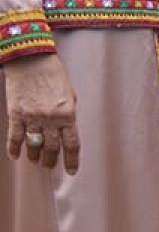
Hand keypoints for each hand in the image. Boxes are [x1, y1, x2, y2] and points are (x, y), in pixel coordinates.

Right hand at [4, 53, 79, 173]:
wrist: (31, 60)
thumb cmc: (53, 76)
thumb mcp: (69, 96)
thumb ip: (68, 114)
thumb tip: (66, 131)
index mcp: (68, 115)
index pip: (72, 144)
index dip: (72, 160)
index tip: (71, 171)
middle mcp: (51, 119)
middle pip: (52, 147)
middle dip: (51, 160)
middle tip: (48, 166)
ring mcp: (32, 117)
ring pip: (34, 144)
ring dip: (35, 156)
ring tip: (35, 162)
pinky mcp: (16, 113)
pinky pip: (15, 136)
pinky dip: (14, 148)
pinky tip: (15, 156)